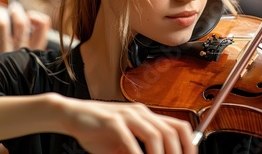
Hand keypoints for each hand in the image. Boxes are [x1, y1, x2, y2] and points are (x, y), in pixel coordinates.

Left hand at [0, 1, 50, 58]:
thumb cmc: (18, 69)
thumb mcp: (35, 58)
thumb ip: (38, 41)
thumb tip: (38, 20)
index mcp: (36, 50)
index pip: (43, 25)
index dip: (37, 16)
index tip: (31, 17)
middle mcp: (21, 49)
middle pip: (22, 22)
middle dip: (17, 11)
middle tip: (14, 8)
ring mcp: (3, 50)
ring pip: (3, 24)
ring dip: (2, 14)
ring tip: (1, 13)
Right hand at [63, 100, 196, 153]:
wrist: (72, 115)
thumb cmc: (97, 130)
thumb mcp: (123, 144)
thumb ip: (138, 151)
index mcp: (147, 116)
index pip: (178, 126)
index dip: (189, 144)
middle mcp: (140, 112)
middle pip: (170, 130)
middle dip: (177, 153)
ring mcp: (127, 115)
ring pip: (154, 134)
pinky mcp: (111, 120)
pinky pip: (129, 138)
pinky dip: (136, 153)